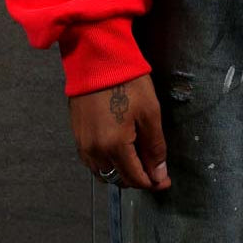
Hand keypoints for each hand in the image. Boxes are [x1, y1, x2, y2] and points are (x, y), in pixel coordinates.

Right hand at [68, 73, 171, 190]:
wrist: (96, 59)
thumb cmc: (128, 83)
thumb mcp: (150, 112)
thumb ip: (155, 147)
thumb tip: (159, 175)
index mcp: (115, 147)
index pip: (135, 178)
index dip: (152, 183)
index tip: (165, 181)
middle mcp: (95, 152)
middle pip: (118, 179)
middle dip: (138, 178)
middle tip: (154, 168)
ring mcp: (83, 144)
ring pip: (104, 172)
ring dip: (121, 172)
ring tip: (137, 159)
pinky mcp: (77, 135)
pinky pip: (92, 161)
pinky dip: (107, 163)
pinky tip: (118, 151)